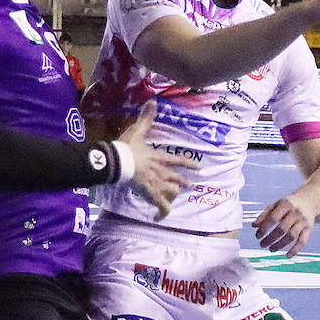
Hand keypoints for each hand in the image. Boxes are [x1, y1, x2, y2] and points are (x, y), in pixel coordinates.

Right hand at [119, 101, 196, 219]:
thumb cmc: (128, 147)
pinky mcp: (151, 194)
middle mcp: (162, 171)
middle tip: (190, 186)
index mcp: (159, 157)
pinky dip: (161, 213)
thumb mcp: (138, 131)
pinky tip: (158, 218)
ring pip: (172, 193)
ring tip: (172, 202)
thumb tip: (153, 101)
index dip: (189, 164)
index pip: (178, 161)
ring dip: (172, 196)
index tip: (199, 167)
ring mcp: (158, 184)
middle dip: (184, 183)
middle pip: (177, 179)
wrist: (120, 162)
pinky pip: (161, 207)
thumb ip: (146, 118)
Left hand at [253, 192, 319, 256]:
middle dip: (270, 239)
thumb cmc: (289, 203)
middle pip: (282, 228)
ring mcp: (303, 221)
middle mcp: (295, 212)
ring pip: (291, 236)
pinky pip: (303, 241)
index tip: (258, 236)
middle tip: (262, 245)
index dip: (264, 228)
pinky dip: (295, 249)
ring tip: (271, 249)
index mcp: (285, 204)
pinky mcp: (309, 228)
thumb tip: (253, 226)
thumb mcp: (276, 204)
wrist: (310, 200)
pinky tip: (287, 255)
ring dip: (280, 245)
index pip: (273, 218)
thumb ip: (264, 215)